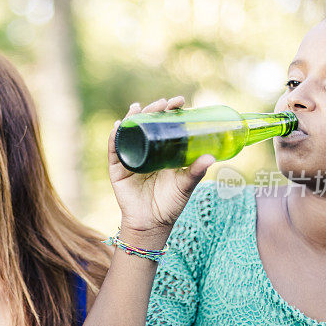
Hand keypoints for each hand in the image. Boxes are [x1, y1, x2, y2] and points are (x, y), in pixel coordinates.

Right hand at [109, 97, 214, 238]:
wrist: (152, 224)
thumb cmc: (170, 204)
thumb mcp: (185, 184)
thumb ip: (196, 171)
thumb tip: (211, 157)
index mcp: (161, 151)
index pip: (164, 125)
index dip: (170, 112)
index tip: (180, 102)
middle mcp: (144, 151)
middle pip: (145, 124)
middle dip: (153, 110)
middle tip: (164, 103)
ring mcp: (129, 159)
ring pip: (129, 133)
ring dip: (132, 118)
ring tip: (139, 108)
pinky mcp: (116, 169)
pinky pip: (114, 150)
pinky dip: (115, 137)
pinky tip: (119, 126)